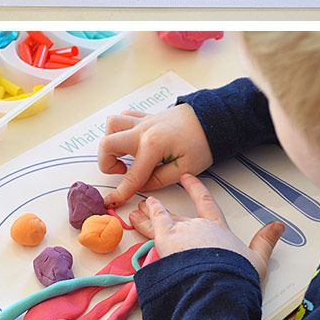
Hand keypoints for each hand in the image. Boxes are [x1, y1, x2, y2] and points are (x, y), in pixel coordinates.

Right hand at [98, 104, 212, 206]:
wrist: (212, 119)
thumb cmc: (202, 143)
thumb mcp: (185, 169)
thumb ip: (158, 180)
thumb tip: (141, 186)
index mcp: (153, 145)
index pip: (131, 175)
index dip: (121, 192)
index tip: (112, 202)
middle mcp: (142, 130)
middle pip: (107, 144)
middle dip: (107, 164)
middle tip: (123, 172)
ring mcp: (143, 121)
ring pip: (111, 125)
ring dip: (112, 142)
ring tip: (125, 155)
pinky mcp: (146, 117)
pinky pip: (123, 117)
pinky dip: (120, 129)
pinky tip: (131, 141)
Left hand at [130, 173, 283, 280]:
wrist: (218, 286)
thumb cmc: (236, 276)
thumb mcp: (257, 260)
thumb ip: (265, 241)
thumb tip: (279, 227)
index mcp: (217, 229)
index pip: (206, 204)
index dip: (196, 189)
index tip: (188, 178)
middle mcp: (197, 226)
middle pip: (179, 214)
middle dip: (164, 209)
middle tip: (150, 202)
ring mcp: (180, 233)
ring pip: (161, 219)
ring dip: (148, 215)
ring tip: (137, 210)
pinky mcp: (165, 241)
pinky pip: (153, 226)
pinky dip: (145, 220)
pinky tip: (137, 215)